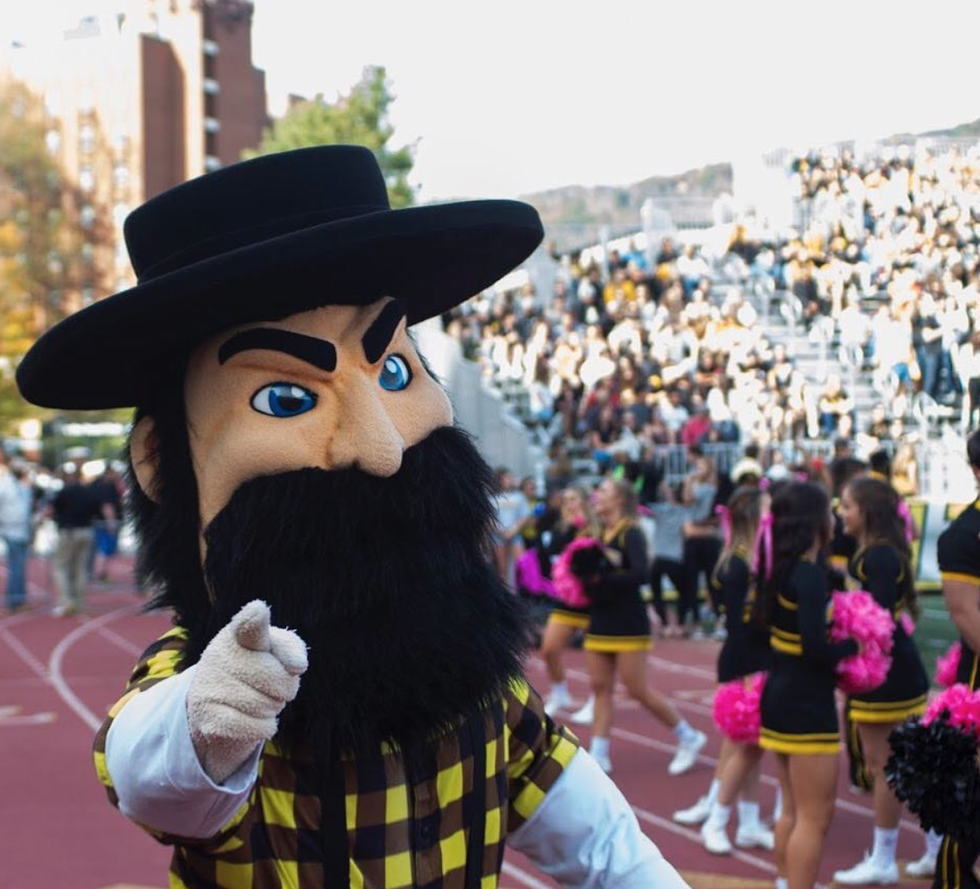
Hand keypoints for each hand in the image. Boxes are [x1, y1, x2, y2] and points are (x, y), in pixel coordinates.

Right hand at [186, 600, 307, 783]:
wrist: (218, 704)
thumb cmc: (258, 668)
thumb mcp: (277, 650)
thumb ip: (291, 648)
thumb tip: (297, 665)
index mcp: (238, 633)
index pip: (248, 625)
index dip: (255, 620)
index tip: (259, 612)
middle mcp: (218, 655)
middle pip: (279, 678)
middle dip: (286, 687)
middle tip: (273, 685)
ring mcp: (209, 686)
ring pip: (269, 705)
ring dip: (273, 707)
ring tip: (258, 699)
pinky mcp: (207, 717)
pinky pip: (257, 727)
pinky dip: (265, 726)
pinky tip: (253, 718)